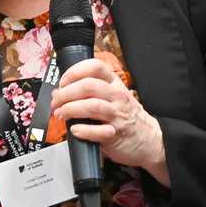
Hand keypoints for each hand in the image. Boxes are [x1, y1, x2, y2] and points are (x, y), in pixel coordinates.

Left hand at [51, 57, 168, 184]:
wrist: (149, 139)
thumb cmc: (126, 117)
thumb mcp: (113, 97)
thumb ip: (88, 93)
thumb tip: (59, 92)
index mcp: (115, 84)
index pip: (95, 66)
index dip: (74, 72)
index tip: (63, 82)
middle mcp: (117, 96)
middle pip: (88, 86)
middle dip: (66, 93)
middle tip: (56, 102)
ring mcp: (117, 115)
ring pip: (92, 106)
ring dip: (71, 109)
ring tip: (61, 114)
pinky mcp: (115, 134)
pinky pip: (98, 131)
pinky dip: (83, 130)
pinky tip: (75, 130)